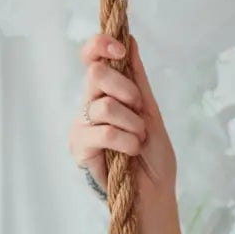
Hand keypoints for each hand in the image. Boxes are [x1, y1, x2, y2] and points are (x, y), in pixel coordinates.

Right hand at [69, 33, 177, 213]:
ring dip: (132, 123)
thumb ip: (137, 78)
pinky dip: (125, 141)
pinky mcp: (79, 147)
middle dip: (126, 90)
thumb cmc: (153, 156)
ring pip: (104, 105)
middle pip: (95, 74)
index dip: (100, 45)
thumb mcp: (150, 110)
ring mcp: (82, 126)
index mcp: (106, 93)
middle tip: (139, 110)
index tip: (119, 49)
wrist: (155, 192)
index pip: (91, 58)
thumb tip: (130, 40)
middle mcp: (90, 105)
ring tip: (138, 140)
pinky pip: (102, 131)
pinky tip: (131, 152)